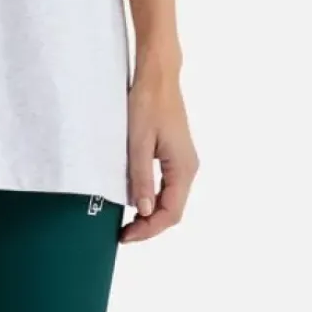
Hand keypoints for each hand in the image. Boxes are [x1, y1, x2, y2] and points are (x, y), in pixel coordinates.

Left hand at [120, 57, 198, 243]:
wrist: (157, 76)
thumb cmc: (148, 103)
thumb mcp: (138, 143)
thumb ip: (141, 178)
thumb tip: (144, 211)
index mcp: (183, 167)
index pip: (171, 212)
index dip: (149, 229)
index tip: (126, 236)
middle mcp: (188, 168)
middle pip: (173, 210)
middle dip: (149, 226)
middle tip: (123, 233)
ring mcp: (183, 162)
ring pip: (171, 200)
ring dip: (151, 215)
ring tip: (128, 223)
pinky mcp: (174, 156)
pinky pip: (167, 187)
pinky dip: (153, 199)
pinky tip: (136, 202)